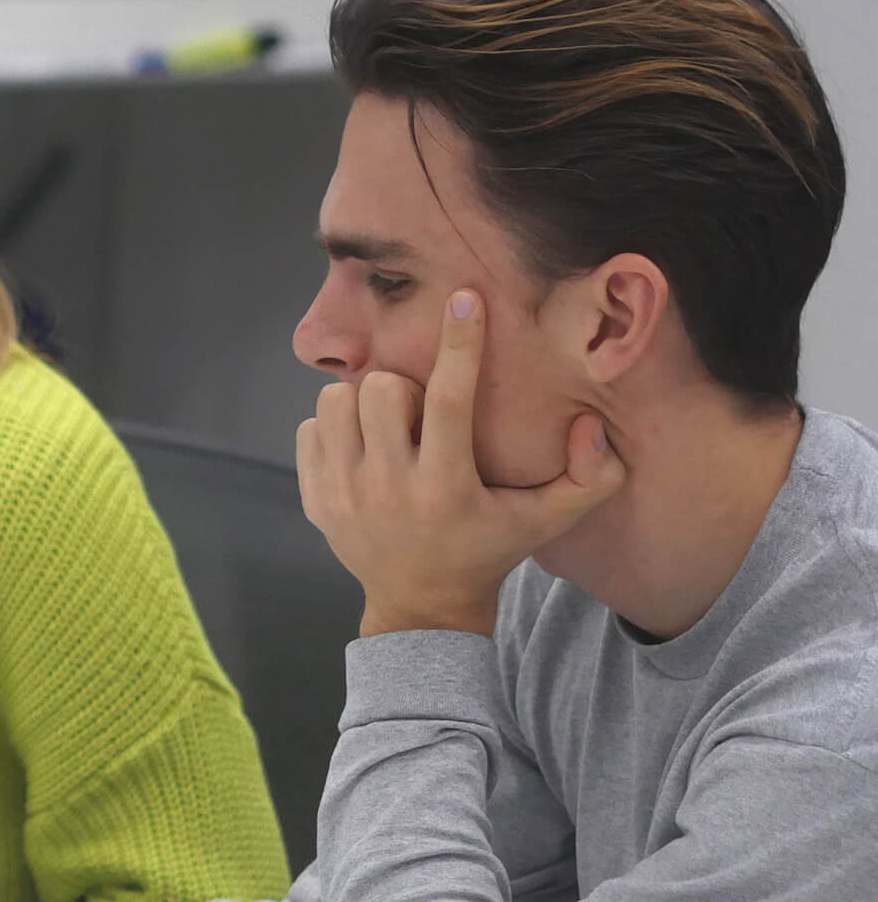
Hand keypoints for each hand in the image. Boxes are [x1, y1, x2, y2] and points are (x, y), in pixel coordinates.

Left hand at [297, 289, 626, 637]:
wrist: (421, 604)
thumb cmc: (489, 549)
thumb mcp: (547, 521)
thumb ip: (589, 478)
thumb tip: (591, 426)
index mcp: (446, 489)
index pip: (449, 399)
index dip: (460, 344)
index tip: (464, 297)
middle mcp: (388, 489)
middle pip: (381, 389)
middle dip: (405, 385)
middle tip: (421, 413)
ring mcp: (343, 495)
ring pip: (336, 399)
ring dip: (366, 402)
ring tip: (391, 428)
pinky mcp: (315, 498)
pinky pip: (310, 427)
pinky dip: (336, 427)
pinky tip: (364, 450)